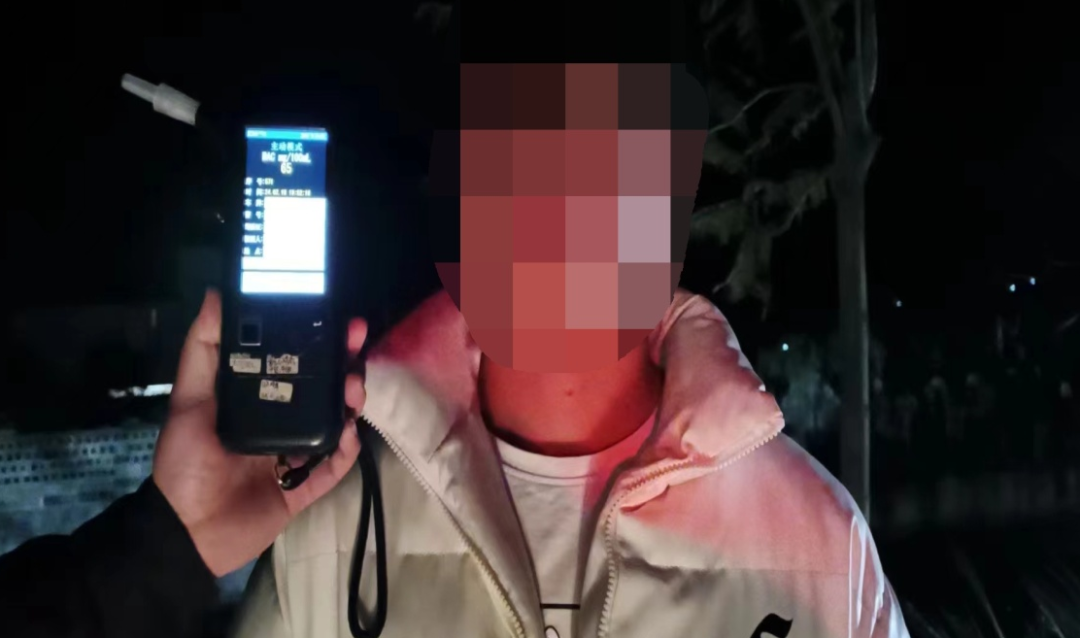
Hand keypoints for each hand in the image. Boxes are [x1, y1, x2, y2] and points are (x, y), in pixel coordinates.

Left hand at [152, 290, 369, 576]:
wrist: (187, 531)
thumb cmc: (185, 463)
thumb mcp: (189, 400)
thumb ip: (204, 350)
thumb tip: (215, 295)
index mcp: (258, 399)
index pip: (295, 362)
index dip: (317, 339)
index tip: (334, 318)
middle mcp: (281, 421)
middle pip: (323, 387)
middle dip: (344, 364)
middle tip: (356, 345)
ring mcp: (297, 454)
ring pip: (335, 421)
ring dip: (349, 402)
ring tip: (353, 389)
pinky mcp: (306, 486)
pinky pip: (336, 465)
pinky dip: (346, 449)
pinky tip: (348, 432)